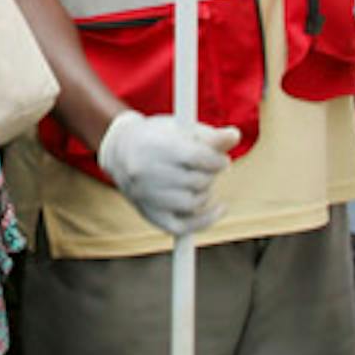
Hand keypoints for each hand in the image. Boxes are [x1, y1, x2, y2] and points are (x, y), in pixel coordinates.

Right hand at [96, 112, 234, 235]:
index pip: (197, 158)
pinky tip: (219, 208)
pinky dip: (205, 220)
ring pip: (193, 203)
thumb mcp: (181, 127)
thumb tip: (234, 136)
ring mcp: (146, 197)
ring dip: (206, 192)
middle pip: (196, 181)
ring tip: (201, 181)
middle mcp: (147, 173)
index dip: (217, 160)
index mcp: (155, 146)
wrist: (120, 151)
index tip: (222, 160)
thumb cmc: (157, 135)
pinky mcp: (150, 215)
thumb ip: (210, 135)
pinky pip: (183, 227)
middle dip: (210, 175)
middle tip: (208, 168)